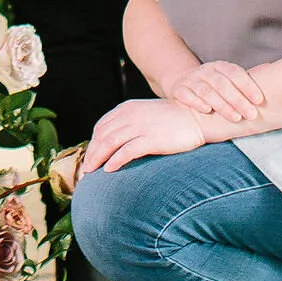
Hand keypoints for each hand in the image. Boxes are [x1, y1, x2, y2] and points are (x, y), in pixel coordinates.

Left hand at [79, 97, 207, 173]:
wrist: (195, 116)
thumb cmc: (172, 119)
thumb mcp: (145, 115)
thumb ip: (130, 123)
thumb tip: (115, 141)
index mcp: (126, 108)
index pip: (101, 126)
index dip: (92, 143)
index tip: (89, 157)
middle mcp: (130, 115)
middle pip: (102, 136)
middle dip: (91, 153)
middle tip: (85, 170)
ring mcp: (140, 126)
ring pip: (110, 143)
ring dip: (98, 158)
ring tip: (92, 172)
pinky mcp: (152, 139)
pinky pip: (127, 151)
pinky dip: (115, 160)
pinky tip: (109, 170)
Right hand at [166, 59, 266, 125]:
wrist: (183, 84)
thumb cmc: (214, 87)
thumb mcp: (228, 80)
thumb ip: (246, 78)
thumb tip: (270, 68)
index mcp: (220, 67)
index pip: (235, 73)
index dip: (248, 86)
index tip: (260, 100)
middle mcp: (206, 71)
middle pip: (222, 84)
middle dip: (238, 100)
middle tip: (252, 114)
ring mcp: (191, 80)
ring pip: (206, 90)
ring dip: (222, 104)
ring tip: (235, 117)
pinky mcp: (179, 90)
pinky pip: (187, 95)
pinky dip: (197, 102)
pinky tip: (207, 111)